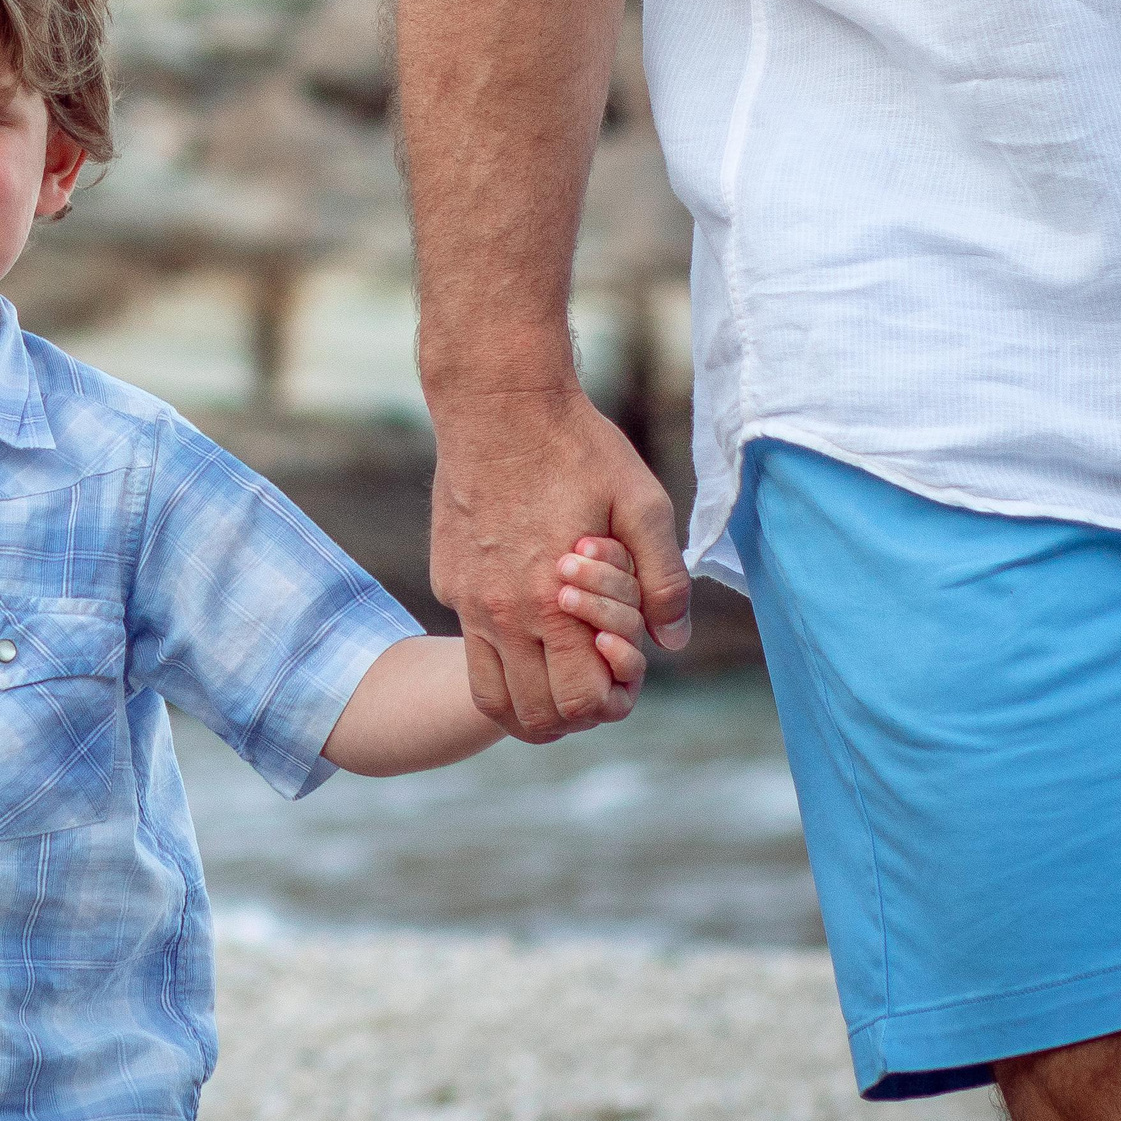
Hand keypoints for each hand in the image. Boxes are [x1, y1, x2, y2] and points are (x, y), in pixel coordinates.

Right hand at [429, 386, 692, 742]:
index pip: (576, 703)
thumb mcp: (643, 505)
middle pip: (530, 716)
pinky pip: (472, 642)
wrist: (497, 404)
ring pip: (487, 694)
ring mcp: (465, 599)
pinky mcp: (446, 579)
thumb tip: (674, 640)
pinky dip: (502, 652)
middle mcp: (499, 613)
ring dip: (527, 700)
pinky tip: (530, 614)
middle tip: (593, 681)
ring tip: (558, 675)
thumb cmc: (577, 448)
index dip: (607, 704)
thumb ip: (664, 581)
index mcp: (551, 604)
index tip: (621, 670)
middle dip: (569, 716)